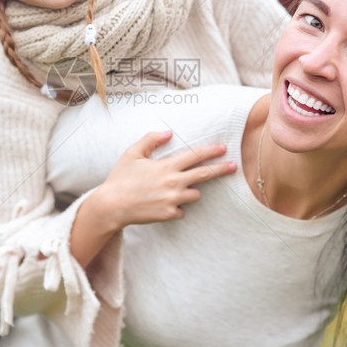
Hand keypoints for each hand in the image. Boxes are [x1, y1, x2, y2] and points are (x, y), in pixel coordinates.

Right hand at [92, 130, 236, 229]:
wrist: (112, 206)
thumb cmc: (121, 178)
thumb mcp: (132, 153)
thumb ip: (151, 139)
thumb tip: (169, 132)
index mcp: (166, 166)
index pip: (195, 156)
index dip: (211, 151)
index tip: (223, 148)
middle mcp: (174, 183)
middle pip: (204, 175)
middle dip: (221, 169)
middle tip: (234, 166)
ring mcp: (173, 200)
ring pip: (195, 194)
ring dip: (190, 191)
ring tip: (174, 189)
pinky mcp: (169, 214)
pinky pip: (181, 210)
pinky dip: (176, 207)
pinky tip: (162, 204)